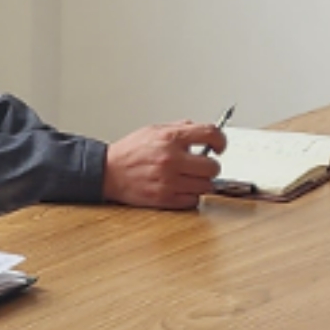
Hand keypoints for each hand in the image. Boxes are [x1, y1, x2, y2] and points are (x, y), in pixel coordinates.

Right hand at [102, 123, 226, 210]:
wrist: (108, 172)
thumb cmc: (129, 152)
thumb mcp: (153, 130)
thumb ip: (179, 128)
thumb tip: (200, 129)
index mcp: (170, 138)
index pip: (210, 134)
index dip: (221, 141)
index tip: (220, 146)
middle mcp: (171, 159)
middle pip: (212, 166)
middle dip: (209, 166)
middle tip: (202, 166)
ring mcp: (168, 181)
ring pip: (206, 186)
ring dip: (201, 183)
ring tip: (190, 178)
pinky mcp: (164, 198)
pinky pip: (193, 200)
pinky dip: (191, 196)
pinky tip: (181, 189)